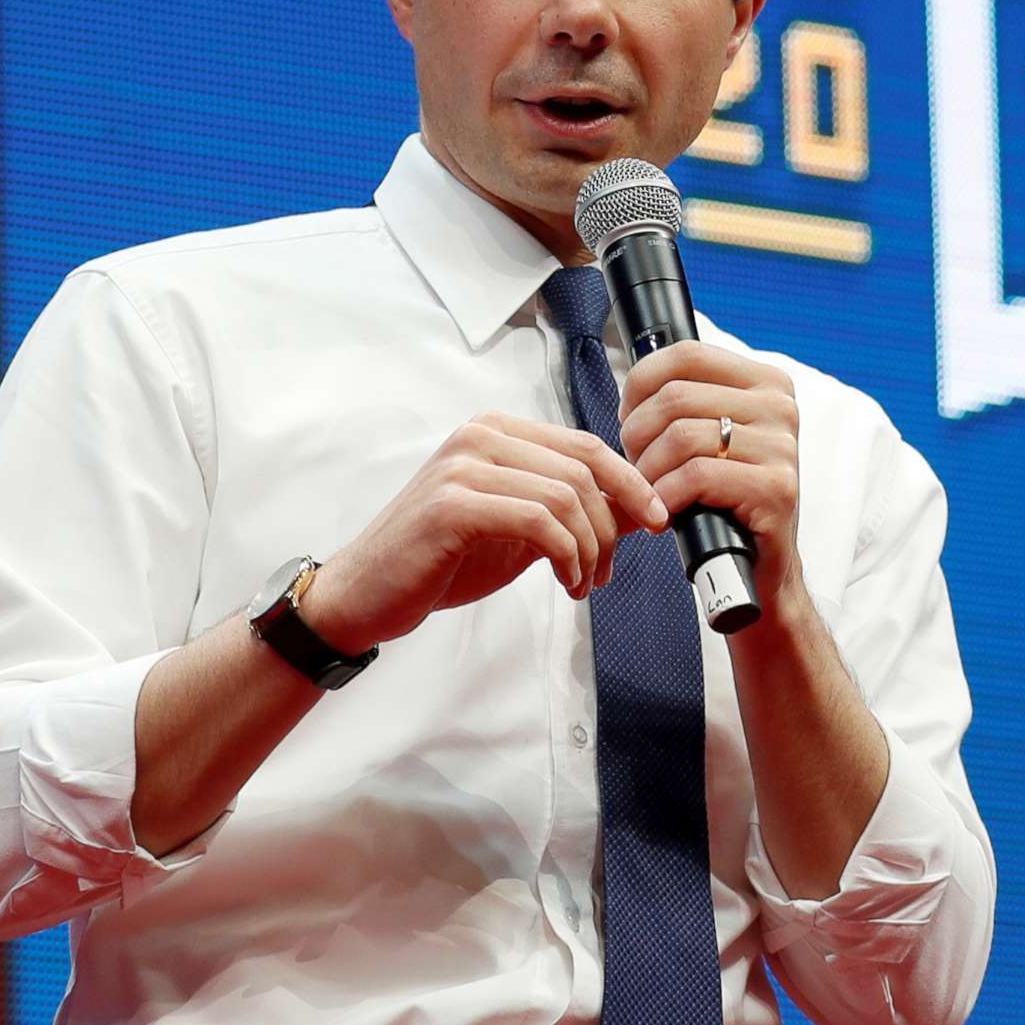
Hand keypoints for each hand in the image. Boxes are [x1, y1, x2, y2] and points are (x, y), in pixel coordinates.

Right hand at [301, 411, 668, 650]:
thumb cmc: (441, 560)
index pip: (588, 445)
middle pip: (584, 468)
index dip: (632, 482)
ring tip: (583, 583)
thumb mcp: (521, 532)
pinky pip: (539, 521)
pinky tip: (566, 583)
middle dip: (614, 523)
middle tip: (609, 569)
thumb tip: (642, 509)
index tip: (658, 520)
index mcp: (498, 431)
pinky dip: (567, 556)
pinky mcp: (452, 505)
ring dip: (590, 548)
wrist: (366, 593)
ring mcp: (464, 466)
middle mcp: (481, 436)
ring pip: (566, 496)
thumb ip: (573, 514)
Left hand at [618, 341, 805, 602]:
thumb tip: (632, 382)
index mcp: (765, 383)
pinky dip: (667, 496)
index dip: (641, 383)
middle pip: (675, 397)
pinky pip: (696, 477)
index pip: (686, 354)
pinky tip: (666, 511)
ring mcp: (782, 447)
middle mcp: (780, 407)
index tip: (629, 417)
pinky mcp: (775, 488)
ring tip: (651, 493)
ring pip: (680, 437)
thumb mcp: (711, 436)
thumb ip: (685, 401)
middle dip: (638, 436)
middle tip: (637, 468)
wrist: (761, 564)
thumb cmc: (726, 498)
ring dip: (649, 472)